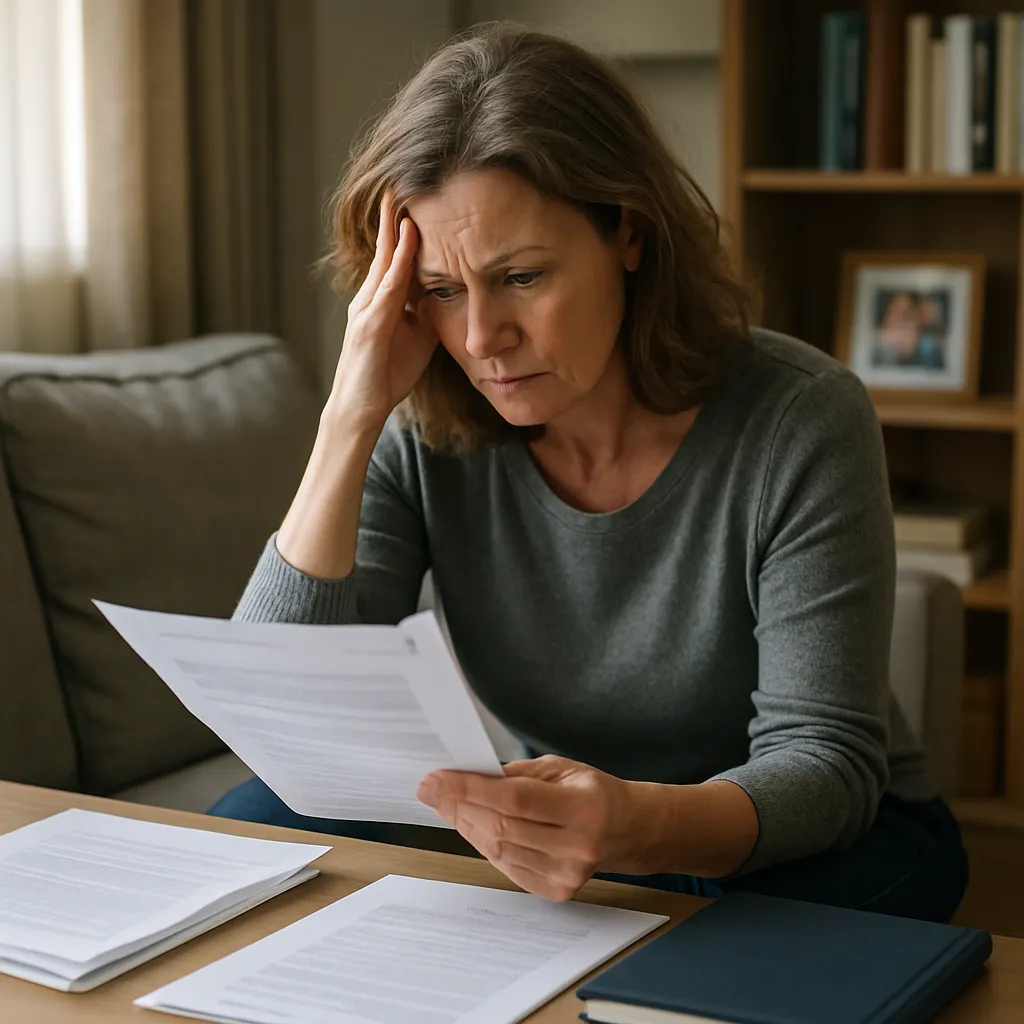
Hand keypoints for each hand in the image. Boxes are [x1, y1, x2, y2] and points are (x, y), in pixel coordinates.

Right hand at [327, 190, 438, 430]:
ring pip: (385, 262)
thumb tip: (451, 294)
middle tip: (403, 180)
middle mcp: (370, 298)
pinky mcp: (370, 326)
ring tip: (403, 197)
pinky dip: (399, 263)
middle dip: (394, 216)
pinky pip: (388, 288)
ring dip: (396, 229)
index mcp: (382, 301)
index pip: (395, 258)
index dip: (406, 230)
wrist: (362, 410)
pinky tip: (409, 241)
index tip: (418, 200)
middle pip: (386, 250)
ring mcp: (367, 310)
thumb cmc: (387, 376)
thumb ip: (428, 313)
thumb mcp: (418, 338)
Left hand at [417, 754, 652, 900]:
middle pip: (501, 827)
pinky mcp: (556, 891)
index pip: (514, 800)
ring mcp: (567, 875)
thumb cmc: (593, 792)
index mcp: (584, 807)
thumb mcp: (562, 768)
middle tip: (431, 789)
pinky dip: (482, 844)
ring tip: (447, 803)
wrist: (628, 830)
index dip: (470, 789)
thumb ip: (518, 773)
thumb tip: (469, 775)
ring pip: (498, 850)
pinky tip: (471, 824)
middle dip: (458, 805)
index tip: (436, 779)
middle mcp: (577, 846)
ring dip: (465, 824)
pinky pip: (506, 867)